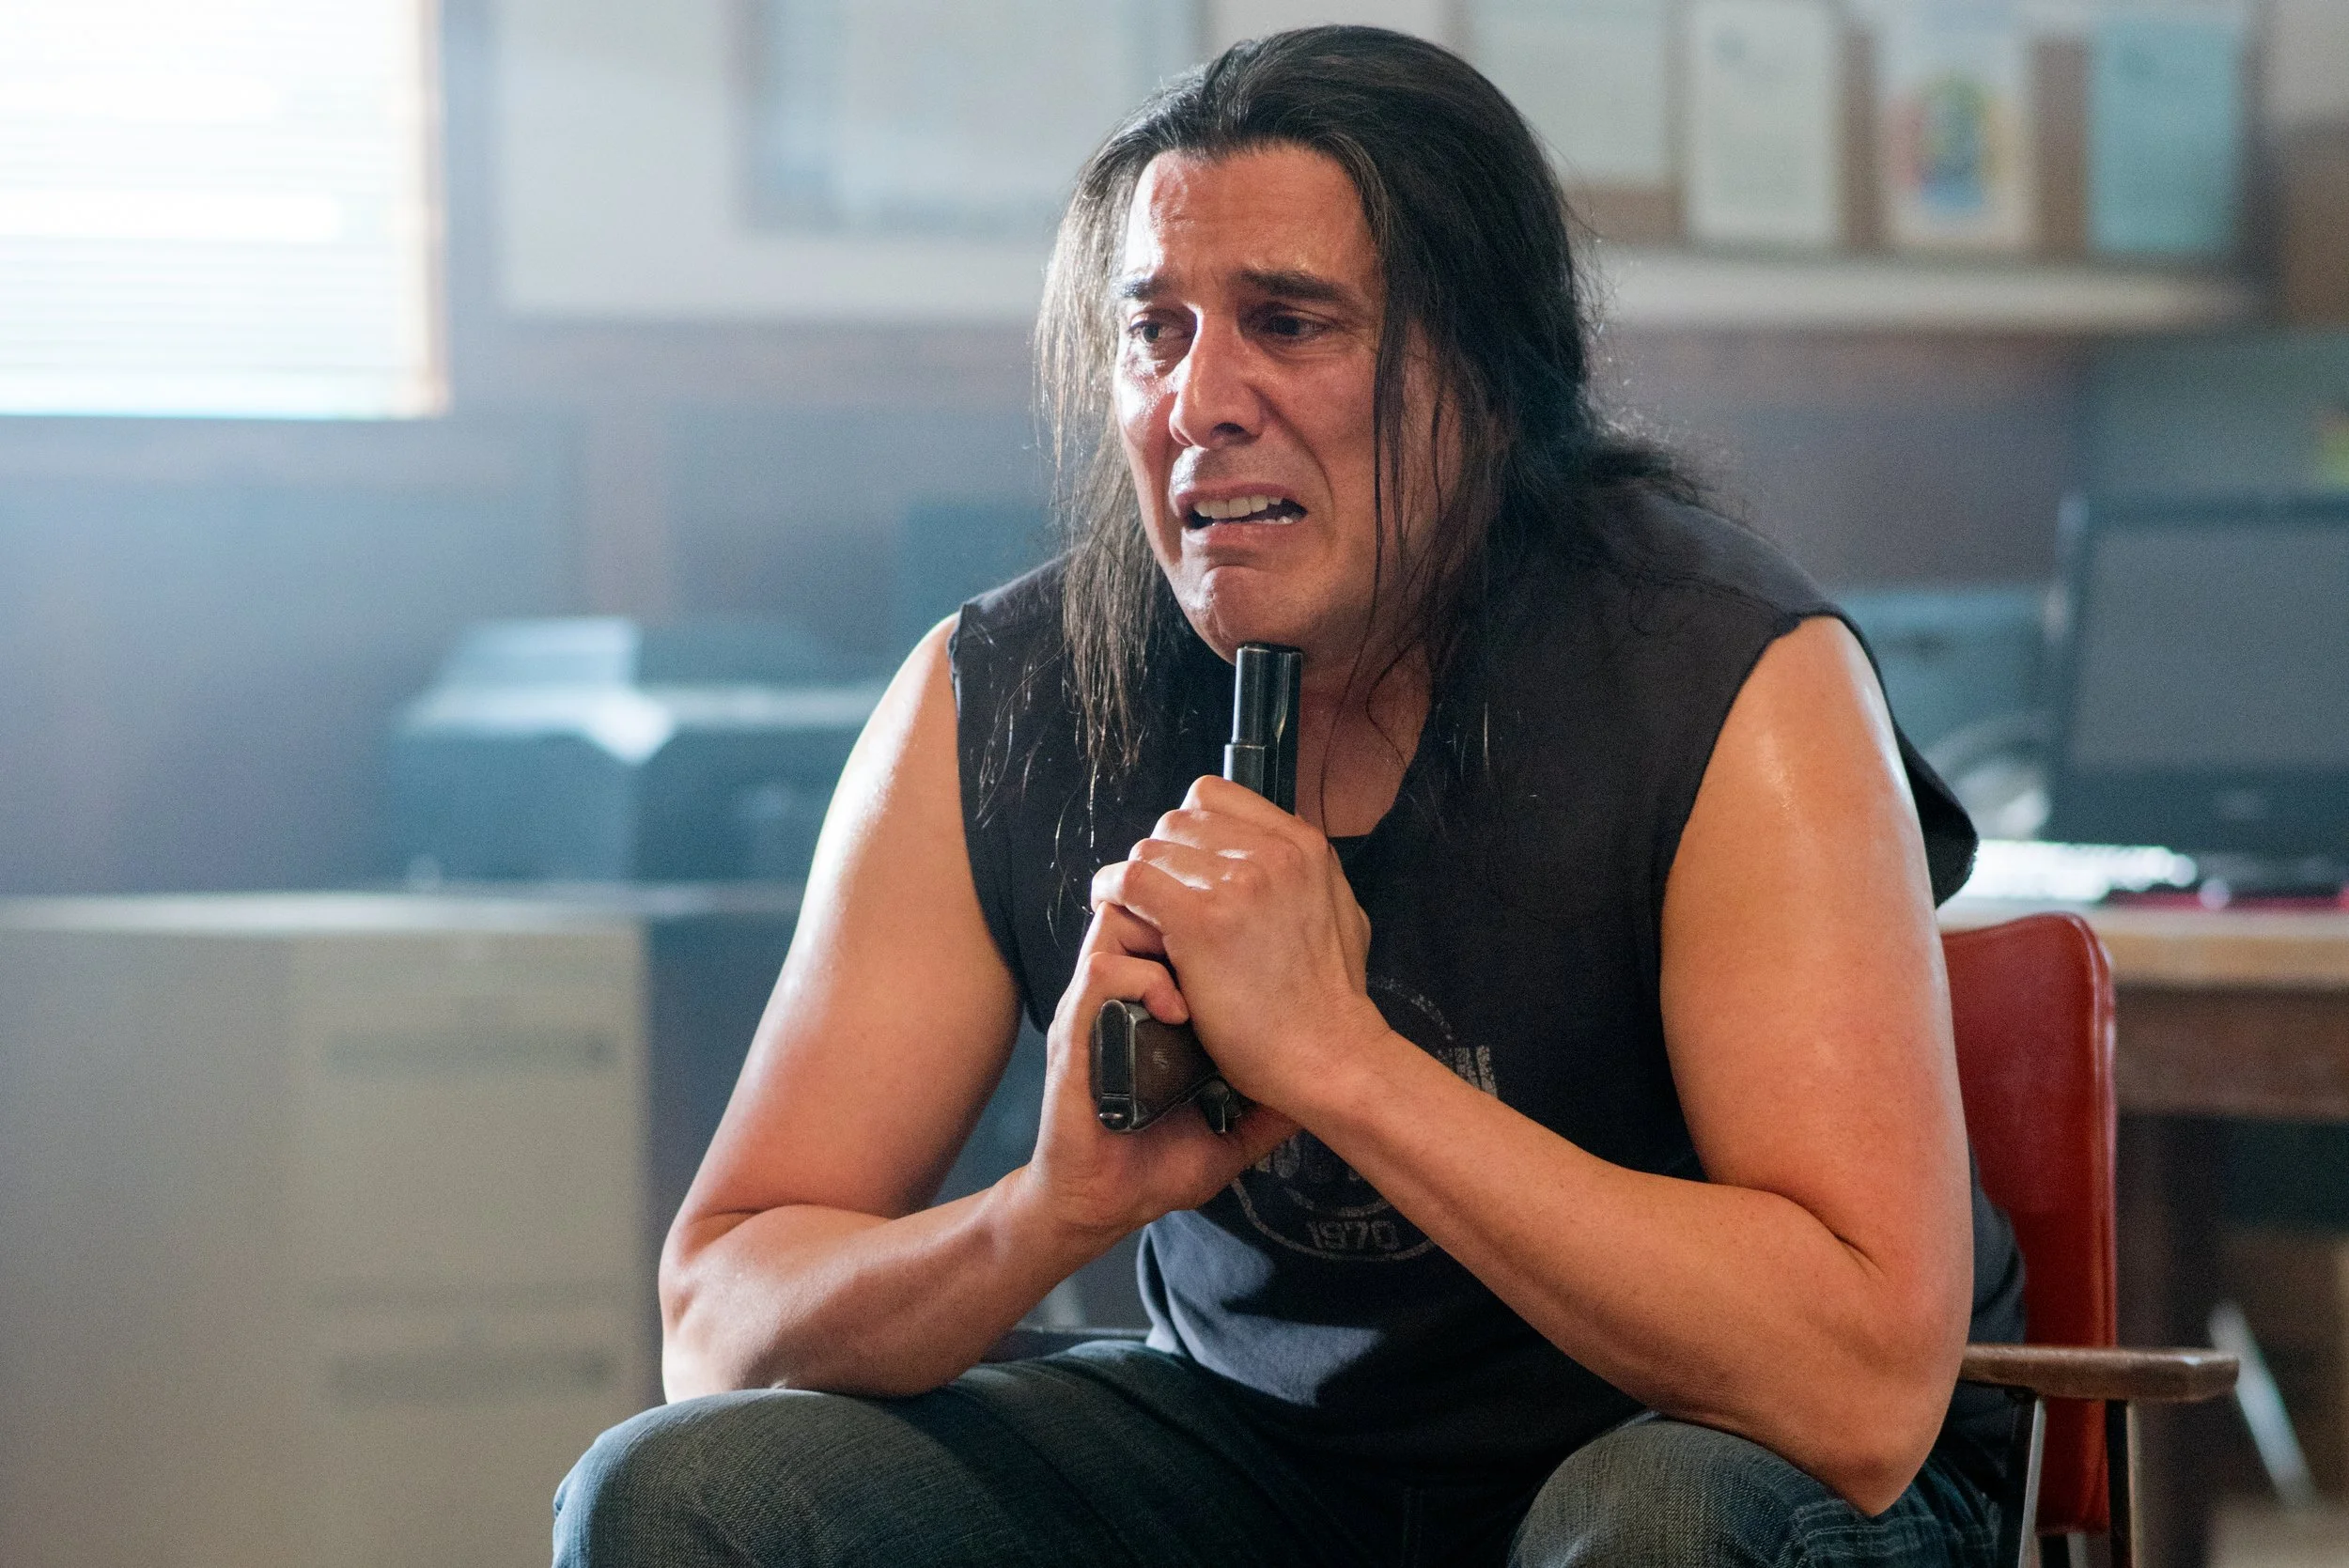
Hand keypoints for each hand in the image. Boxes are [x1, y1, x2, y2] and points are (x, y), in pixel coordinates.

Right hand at [1023, 899, 1295, 1246]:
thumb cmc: (1157, 1167)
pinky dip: (1146, 980)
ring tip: (1200, 983)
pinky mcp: (1074, 1032)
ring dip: (1164, 938)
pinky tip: (1178, 1014)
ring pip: (1119, 920)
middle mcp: (1119, 995)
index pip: (1173, 923)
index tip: (1253, 944)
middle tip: (1226, 948)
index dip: (1211, 915)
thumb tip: (1324, 1091)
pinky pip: (1104, 971)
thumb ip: (1268, 1105)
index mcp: (1150, 1005)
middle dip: (1186, 911)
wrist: (1099, 1206)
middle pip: (1145, 903)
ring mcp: (1094, 1010)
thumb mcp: (1232, 1130)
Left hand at [1088, 774, 1387, 1112]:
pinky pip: (1131, 882)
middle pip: (1176, 823)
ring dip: (1136, 882)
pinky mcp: (1201, 922)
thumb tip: (1270, 851)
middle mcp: (1272, 853)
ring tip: (1136, 914)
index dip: (1186, 831)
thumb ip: (1303, 873)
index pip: (1213, 797)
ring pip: (1149, 851)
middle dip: (1160, 859)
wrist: (1329, 1054)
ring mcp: (1238, 884)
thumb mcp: (1342, 911)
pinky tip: (1113, 912)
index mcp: (1303, 844)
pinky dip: (1112, 894)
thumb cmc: (1330, 1000)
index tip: (1181, 865)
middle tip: (1155, 898)